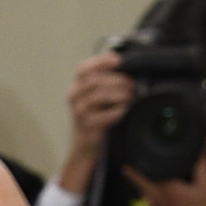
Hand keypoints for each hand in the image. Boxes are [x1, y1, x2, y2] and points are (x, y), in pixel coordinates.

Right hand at [59, 50, 132, 193]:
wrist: (85, 145)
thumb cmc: (95, 117)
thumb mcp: (96, 96)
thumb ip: (105, 81)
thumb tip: (127, 67)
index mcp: (76, 86)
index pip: (84, 68)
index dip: (101, 61)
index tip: (118, 60)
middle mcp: (74, 96)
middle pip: (96, 80)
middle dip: (118, 80)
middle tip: (132, 85)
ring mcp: (79, 112)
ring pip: (100, 95)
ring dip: (120, 94)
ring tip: (131, 97)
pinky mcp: (87, 125)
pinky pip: (106, 115)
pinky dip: (119, 111)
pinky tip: (126, 111)